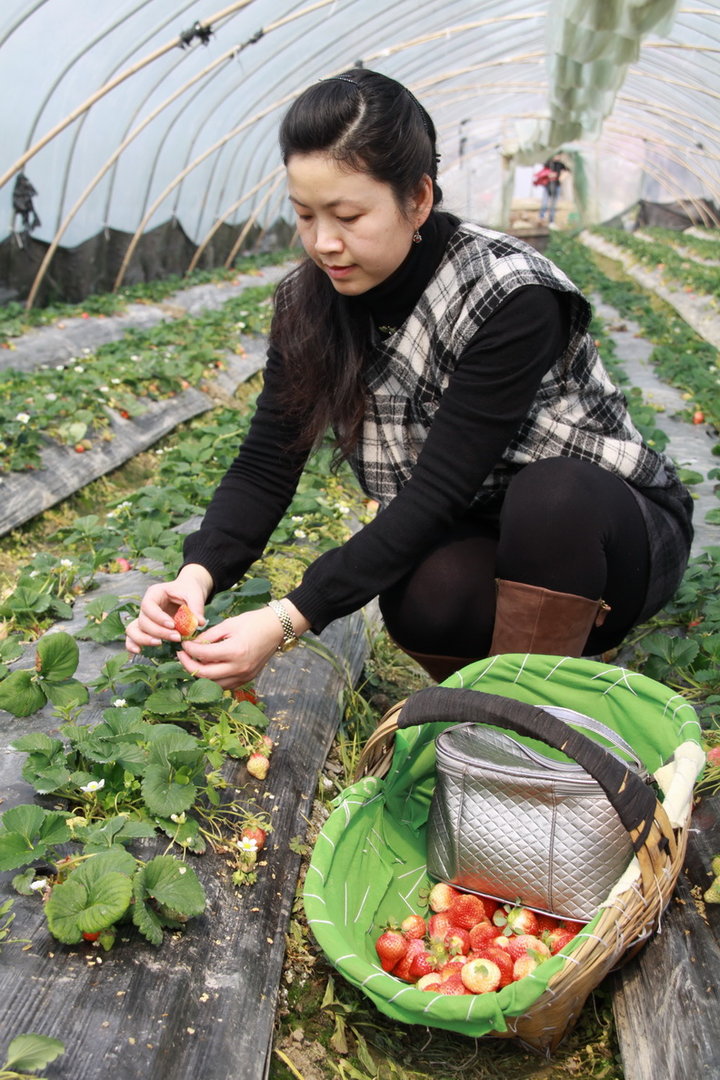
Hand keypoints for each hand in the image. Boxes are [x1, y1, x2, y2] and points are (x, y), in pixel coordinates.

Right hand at [124, 563, 212, 653]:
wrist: (188, 592)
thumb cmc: (189, 590)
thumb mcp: (194, 595)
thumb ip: (196, 608)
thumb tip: (199, 623)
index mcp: (154, 593)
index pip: (148, 606)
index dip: (158, 618)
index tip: (173, 625)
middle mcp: (146, 606)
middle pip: (143, 621)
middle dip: (158, 632)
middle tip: (177, 637)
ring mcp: (145, 618)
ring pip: (134, 630)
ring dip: (145, 639)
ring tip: (160, 644)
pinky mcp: (147, 628)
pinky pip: (133, 637)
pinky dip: (133, 644)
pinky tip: (139, 651)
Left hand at [178, 601, 309, 688]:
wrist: (276, 628)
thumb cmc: (253, 622)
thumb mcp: (228, 624)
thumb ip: (209, 636)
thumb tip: (193, 644)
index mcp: (234, 651)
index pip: (203, 655)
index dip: (189, 650)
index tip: (183, 644)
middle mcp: (239, 667)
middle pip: (205, 674)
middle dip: (189, 665)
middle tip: (182, 655)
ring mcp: (244, 676)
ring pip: (214, 684)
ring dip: (201, 674)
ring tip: (194, 661)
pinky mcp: (248, 678)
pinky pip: (225, 685)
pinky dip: (214, 679)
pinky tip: (210, 667)